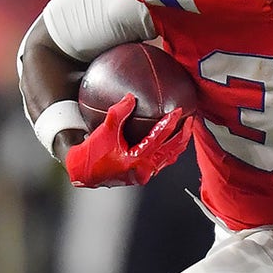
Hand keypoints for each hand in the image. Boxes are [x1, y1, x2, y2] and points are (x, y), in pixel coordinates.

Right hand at [64, 94, 192, 187]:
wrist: (80, 175)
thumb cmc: (90, 157)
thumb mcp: (103, 132)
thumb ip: (118, 113)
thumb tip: (130, 98)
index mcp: (137, 160)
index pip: (160, 138)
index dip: (170, 122)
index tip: (178, 111)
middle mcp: (144, 170)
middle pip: (173, 150)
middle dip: (185, 134)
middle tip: (192, 119)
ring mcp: (144, 174)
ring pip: (169, 157)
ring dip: (179, 143)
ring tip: (186, 129)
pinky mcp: (141, 175)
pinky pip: (161, 161)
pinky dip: (169, 149)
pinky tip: (170, 140)